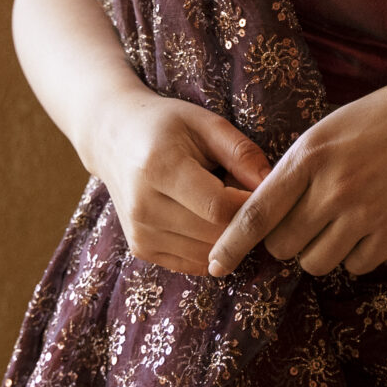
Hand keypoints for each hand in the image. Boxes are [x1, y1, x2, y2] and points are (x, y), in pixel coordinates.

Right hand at [81, 86, 272, 277]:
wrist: (113, 138)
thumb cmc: (165, 126)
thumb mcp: (205, 123)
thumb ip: (242, 152)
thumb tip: (273, 186)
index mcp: (159, 168)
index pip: (219, 208)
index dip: (250, 204)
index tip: (262, 190)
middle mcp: (143, 206)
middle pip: (215, 235)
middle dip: (241, 221)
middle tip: (244, 196)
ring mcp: (139, 233)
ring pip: (207, 254)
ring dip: (226, 236)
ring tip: (221, 204)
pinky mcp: (141, 249)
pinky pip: (194, 263)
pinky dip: (210, 247)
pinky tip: (205, 219)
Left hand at [207, 68, 386, 278]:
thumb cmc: (381, 118)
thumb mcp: (328, 130)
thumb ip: (297, 168)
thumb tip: (266, 213)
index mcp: (308, 156)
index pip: (256, 214)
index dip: (231, 246)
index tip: (216, 266)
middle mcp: (332, 187)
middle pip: (284, 247)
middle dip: (287, 244)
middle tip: (304, 225)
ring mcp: (365, 211)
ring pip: (317, 263)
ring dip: (320, 253)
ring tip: (337, 227)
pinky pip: (357, 266)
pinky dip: (356, 256)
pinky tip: (368, 229)